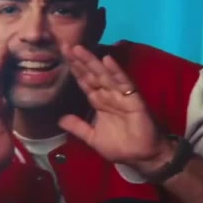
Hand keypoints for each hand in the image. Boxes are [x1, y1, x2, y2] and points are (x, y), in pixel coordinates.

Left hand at [60, 45, 169, 171]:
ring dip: (92, 61)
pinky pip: (124, 83)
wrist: (142, 157)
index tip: (62, 56)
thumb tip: (59, 119)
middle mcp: (108, 95)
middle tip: (65, 45)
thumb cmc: (120, 146)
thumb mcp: (92, 137)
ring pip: (104, 75)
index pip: (84, 82)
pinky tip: (107, 60)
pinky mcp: (134, 100)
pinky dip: (116, 72)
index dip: (74, 69)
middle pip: (91, 74)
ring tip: (79, 49)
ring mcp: (121, 96)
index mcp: (99, 102)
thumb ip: (78, 127)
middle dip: (79, 60)